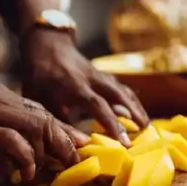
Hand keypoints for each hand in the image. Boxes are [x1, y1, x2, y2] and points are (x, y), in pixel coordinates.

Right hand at [0, 68, 81, 180]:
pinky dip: (20, 154)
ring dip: (47, 149)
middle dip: (63, 140)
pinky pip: (7, 138)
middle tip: (74, 159)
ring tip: (52, 168)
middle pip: (43, 118)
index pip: (39, 111)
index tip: (79, 143)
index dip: (61, 129)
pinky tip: (22, 171)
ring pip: (33, 125)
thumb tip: (9, 168)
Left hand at [21, 29, 148, 145]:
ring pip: (123, 90)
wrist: (47, 45)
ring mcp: (100, 75)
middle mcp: (92, 79)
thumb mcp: (40, 97)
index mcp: (76, 87)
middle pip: (119, 95)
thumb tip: (68, 138)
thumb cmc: (40, 74)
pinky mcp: (102, 74)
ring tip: (146, 123)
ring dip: (136, 106)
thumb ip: (56, 117)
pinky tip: (136, 108)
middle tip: (146, 130)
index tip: (124, 140)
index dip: (112, 123)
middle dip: (135, 113)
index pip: (98, 106)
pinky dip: (130, 98)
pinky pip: (120, 86)